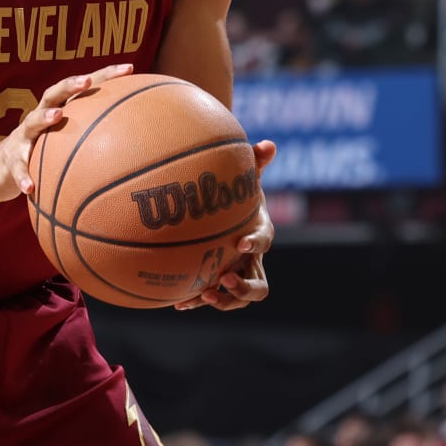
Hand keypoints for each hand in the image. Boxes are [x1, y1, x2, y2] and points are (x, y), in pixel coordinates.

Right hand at [0, 64, 134, 202]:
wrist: (1, 168)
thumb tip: (138, 148)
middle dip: (71, 85)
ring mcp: (22, 137)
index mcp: (58, 111)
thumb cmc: (43, 153)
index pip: (83, 87)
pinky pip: (18, 167)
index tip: (129, 69)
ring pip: (32, 122)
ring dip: (44, 117)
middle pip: (54, 93)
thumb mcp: (67, 143)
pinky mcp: (11, 159)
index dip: (105, 76)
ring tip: (57, 116)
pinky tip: (31, 188)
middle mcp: (39, 117)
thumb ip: (94, 140)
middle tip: (87, 81)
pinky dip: (24, 176)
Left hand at [176, 140, 275, 310]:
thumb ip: (255, 162)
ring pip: (237, 299)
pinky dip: (196, 300)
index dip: (255, 244)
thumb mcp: (245, 176)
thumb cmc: (238, 192)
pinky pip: (210, 296)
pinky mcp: (216, 281)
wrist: (228, 211)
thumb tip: (268, 144)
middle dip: (244, 286)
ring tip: (204, 294)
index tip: (240, 243)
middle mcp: (251, 261)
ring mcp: (234, 274)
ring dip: (223, 300)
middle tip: (225, 278)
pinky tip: (177, 302)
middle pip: (259, 285)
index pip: (264, 241)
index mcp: (259, 233)